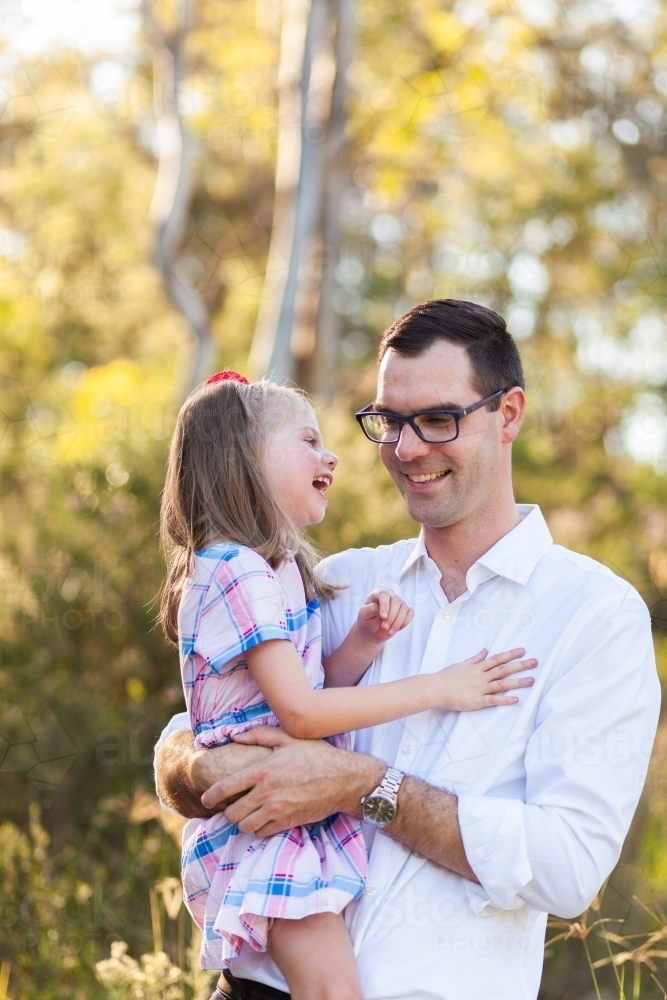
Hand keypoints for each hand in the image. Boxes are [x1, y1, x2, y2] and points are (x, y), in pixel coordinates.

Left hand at [200, 726, 384, 835]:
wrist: (344, 779)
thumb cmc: (317, 755)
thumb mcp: (289, 738)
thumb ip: (259, 735)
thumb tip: (235, 736)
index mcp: (262, 771)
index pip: (225, 788)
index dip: (211, 797)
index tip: (206, 800)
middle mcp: (266, 793)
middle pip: (232, 813)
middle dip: (227, 812)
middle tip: (230, 807)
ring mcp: (277, 811)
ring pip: (245, 826)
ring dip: (242, 822)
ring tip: (246, 814)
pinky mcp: (288, 822)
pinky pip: (262, 833)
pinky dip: (258, 828)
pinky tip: (262, 819)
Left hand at [356, 589, 413, 642]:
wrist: (372, 631)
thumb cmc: (367, 620)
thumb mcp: (363, 615)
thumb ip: (369, 610)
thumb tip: (377, 607)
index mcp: (378, 593)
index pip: (384, 594)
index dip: (385, 605)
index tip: (383, 617)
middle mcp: (390, 595)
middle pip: (396, 601)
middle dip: (391, 616)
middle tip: (384, 628)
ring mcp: (399, 603)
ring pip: (404, 608)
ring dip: (398, 622)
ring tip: (388, 631)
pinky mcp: (405, 611)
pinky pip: (410, 613)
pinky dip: (405, 622)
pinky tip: (397, 629)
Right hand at [432, 648, 536, 710]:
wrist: (435, 688)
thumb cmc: (446, 677)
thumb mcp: (461, 664)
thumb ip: (475, 658)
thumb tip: (485, 650)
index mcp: (477, 667)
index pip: (497, 659)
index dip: (510, 654)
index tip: (523, 651)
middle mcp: (481, 676)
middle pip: (504, 669)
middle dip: (520, 665)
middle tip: (535, 662)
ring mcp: (479, 688)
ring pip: (502, 684)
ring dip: (518, 682)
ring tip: (532, 680)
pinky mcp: (476, 701)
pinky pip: (493, 700)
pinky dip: (505, 700)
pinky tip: (516, 699)